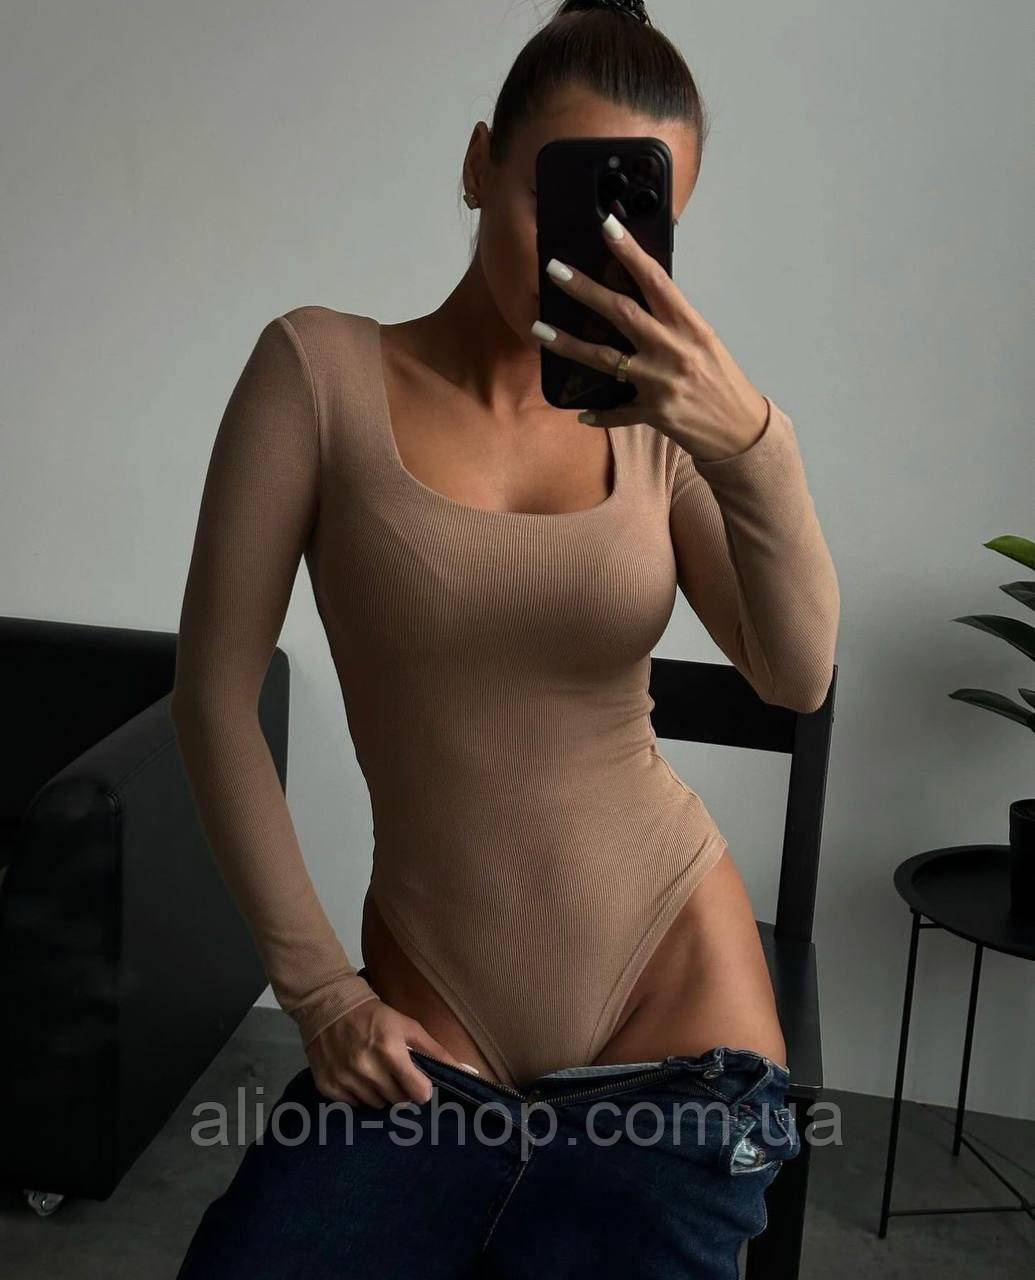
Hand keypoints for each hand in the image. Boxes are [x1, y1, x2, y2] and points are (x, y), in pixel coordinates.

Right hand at [305, 997, 473, 1108]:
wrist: (330, 1006)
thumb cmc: (376, 1016)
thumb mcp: (408, 1027)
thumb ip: (435, 1052)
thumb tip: (466, 1072)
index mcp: (390, 1052)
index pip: (417, 1093)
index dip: (421, 1090)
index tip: (419, 1083)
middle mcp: (367, 1069)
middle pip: (397, 1101)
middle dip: (401, 1090)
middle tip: (395, 1073)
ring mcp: (345, 1079)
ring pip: (375, 1105)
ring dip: (380, 1094)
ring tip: (375, 1074)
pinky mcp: (328, 1086)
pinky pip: (352, 1105)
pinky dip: (358, 1095)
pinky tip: (357, 1077)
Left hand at [531, 212, 769, 461]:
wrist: (740, 428)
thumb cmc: (721, 381)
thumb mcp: (703, 342)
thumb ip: (672, 323)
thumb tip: (640, 298)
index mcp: (689, 326)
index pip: (655, 280)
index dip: (630, 252)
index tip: (607, 227)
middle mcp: (674, 349)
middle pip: (622, 312)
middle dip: (585, 289)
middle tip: (555, 270)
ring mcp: (661, 382)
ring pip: (606, 358)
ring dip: (569, 344)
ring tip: (539, 329)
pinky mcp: (654, 412)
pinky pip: (617, 411)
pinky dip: (599, 413)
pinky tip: (580, 411)